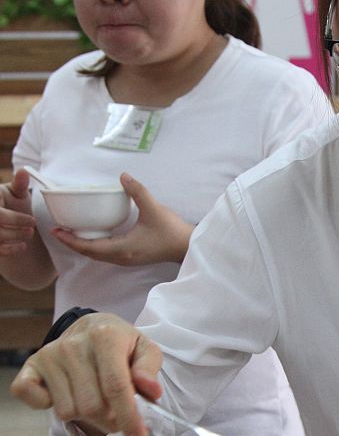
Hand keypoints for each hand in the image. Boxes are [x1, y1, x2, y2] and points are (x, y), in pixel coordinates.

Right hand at [0, 170, 35, 255]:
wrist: (5, 218)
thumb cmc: (10, 201)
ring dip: (14, 239)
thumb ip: (20, 184)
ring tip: (29, 234)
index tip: (33, 221)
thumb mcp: (15, 192)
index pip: (0, 216)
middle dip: (16, 231)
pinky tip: (22, 246)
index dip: (17, 220)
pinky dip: (10, 250)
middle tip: (32, 230)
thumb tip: (24, 171)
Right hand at [10, 312, 163, 435]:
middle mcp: (73, 344)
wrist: (91, 327)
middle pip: (93, 406)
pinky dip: (48, 407)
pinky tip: (65, 395)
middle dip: (110, 420)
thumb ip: (149, 369)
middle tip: (116, 413)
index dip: (129, 418)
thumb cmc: (121, 344)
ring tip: (94, 397)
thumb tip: (151, 391)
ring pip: (69, 411)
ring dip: (85, 416)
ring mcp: (49, 355)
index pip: (116, 387)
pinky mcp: (31, 366)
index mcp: (105, 336)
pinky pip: (35, 401)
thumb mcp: (144, 349)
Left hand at [50, 172, 193, 265]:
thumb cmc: (171, 231)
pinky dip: (94, 246)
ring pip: (97, 255)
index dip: (70, 240)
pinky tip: (94, 236)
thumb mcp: (153, 208)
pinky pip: (106, 254)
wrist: (186, 247)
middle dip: (72, 243)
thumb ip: (137, 191)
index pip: (89, 247)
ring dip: (83, 245)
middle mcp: (121, 257)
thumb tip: (122, 176)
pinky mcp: (131, 257)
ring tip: (72, 233)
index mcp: (122, 248)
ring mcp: (126, 259)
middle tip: (58, 230)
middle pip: (89, 253)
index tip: (56, 231)